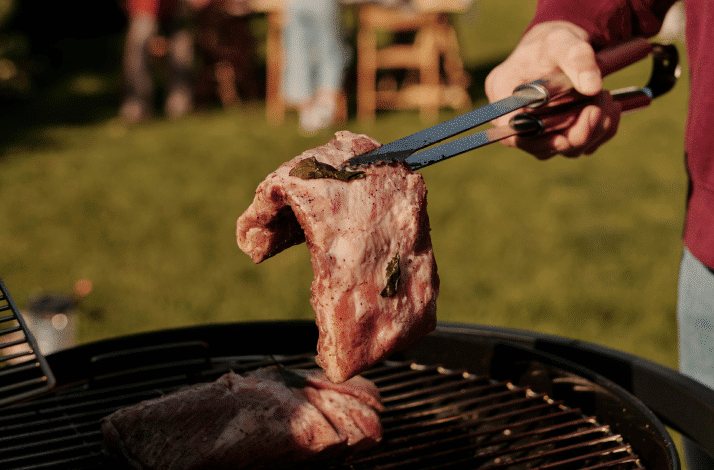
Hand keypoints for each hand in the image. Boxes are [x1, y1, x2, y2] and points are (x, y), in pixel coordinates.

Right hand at [484, 21, 620, 158]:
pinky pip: (580, 146)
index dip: (533, 141)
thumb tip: (593, 87)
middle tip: (598, 106)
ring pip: (563, 148)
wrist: (563, 47)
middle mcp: (515, 117)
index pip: (508, 130)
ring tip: (606, 98)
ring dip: (592, 131)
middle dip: (574, 133)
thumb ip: (577, 59)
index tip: (562, 139)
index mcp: (503, 93)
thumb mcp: (563, 41)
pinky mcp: (558, 134)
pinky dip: (600, 132)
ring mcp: (537, 130)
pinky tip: (610, 108)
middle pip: (538, 146)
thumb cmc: (555, 42)